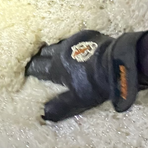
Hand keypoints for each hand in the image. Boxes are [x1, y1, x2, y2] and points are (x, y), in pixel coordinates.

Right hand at [26, 29, 147, 121]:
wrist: (120, 62)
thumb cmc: (98, 83)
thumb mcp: (79, 99)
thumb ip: (61, 105)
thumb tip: (44, 113)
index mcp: (56, 67)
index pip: (37, 68)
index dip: (31, 71)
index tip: (27, 73)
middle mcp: (61, 51)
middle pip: (44, 53)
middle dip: (40, 58)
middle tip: (39, 63)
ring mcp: (75, 40)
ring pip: (57, 44)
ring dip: (54, 50)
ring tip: (54, 55)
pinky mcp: (88, 34)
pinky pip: (73, 38)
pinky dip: (70, 44)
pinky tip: (75, 48)